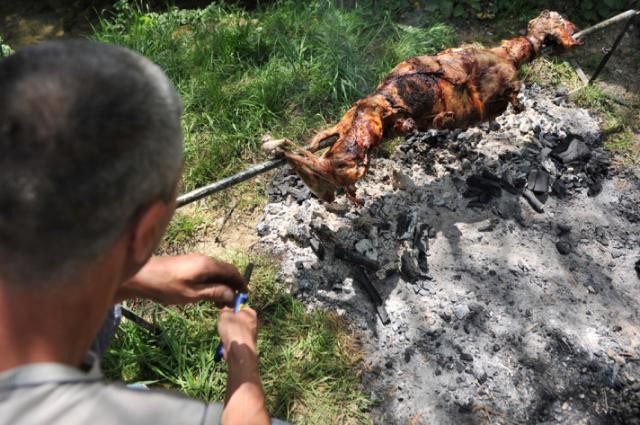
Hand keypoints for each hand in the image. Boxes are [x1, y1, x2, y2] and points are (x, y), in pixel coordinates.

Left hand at [115, 254, 246, 306]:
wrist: (141, 276)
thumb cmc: (166, 286)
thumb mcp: (192, 294)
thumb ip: (214, 292)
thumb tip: (232, 294)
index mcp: (208, 265)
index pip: (232, 271)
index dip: (240, 282)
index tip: (245, 295)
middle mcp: (204, 260)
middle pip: (225, 271)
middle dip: (232, 286)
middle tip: (233, 303)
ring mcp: (195, 261)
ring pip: (215, 273)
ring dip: (221, 286)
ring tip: (220, 304)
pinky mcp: (188, 265)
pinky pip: (206, 273)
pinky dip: (212, 283)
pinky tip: (208, 296)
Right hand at [218, 306, 269, 424]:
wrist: (242, 362)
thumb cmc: (234, 336)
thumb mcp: (227, 317)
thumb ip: (226, 312)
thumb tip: (226, 308)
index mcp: (252, 317)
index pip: (243, 309)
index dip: (233, 311)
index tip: (224, 315)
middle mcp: (254, 330)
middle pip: (240, 325)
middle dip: (231, 328)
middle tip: (222, 332)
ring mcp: (251, 344)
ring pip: (237, 339)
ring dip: (229, 341)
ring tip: (223, 343)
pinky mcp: (246, 357)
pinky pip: (235, 350)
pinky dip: (229, 350)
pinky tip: (225, 353)